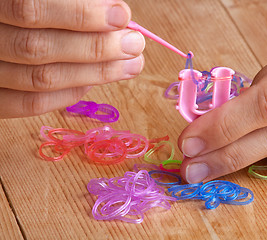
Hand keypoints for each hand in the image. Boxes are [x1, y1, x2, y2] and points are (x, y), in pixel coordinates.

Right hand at [0, 0, 144, 117]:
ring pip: (39, 80)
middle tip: (134, 45)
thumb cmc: (32, 9)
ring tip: (129, 65)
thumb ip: (75, 2)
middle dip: (95, 48)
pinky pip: (29, 104)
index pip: (30, 9)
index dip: (80, 15)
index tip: (121, 15)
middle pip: (38, 49)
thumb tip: (116, 13)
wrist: (4, 24)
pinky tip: (93, 81)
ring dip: (93, 74)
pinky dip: (68, 94)